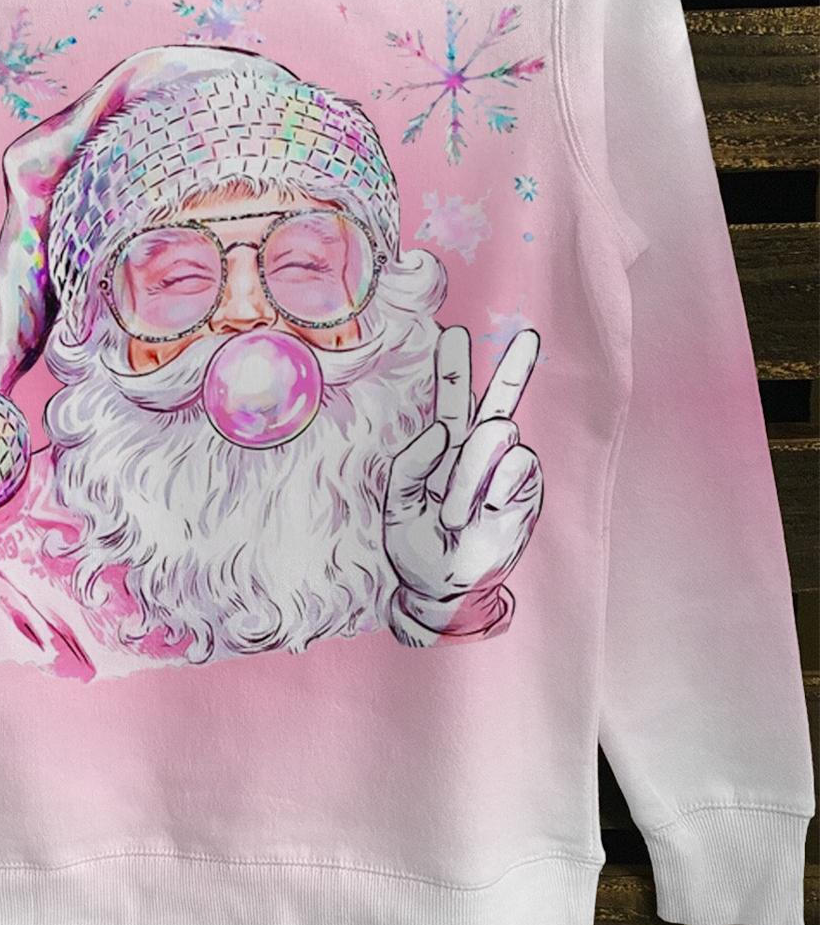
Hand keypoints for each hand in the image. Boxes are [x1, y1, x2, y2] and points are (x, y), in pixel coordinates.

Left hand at [384, 324, 542, 639]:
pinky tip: (484, 511)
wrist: (440, 591)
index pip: (452, 400)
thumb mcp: (396, 505)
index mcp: (445, 450)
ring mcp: (505, 473)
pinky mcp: (525, 494)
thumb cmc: (416, 546)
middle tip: (528, 336)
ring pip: (497, 434)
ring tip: (454, 514)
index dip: (454, 367)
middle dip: (514, 368)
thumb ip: (410, 464)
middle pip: (500, 400)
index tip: (454, 332)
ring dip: (468, 475)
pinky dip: (493, 488)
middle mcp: (478, 455)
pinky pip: (517, 465)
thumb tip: (444, 431)